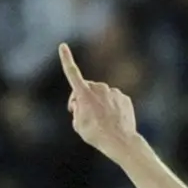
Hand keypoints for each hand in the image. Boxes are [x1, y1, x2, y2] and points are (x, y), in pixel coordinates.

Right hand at [60, 43, 139, 157]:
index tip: (63, 46)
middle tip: (83, 115)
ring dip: (98, 104)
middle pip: (86, 89)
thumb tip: (83, 103)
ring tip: (100, 121)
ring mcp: (113, 92)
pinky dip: (111, 107)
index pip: (72, 73)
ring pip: (101, 95)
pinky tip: (112, 120)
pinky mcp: (124, 97)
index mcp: (84, 93)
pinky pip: (113, 100)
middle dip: (83, 98)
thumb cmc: (96, 134)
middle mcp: (99, 88)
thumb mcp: (77, 124)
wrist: (120, 141)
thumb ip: (77, 109)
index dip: (66, 59)